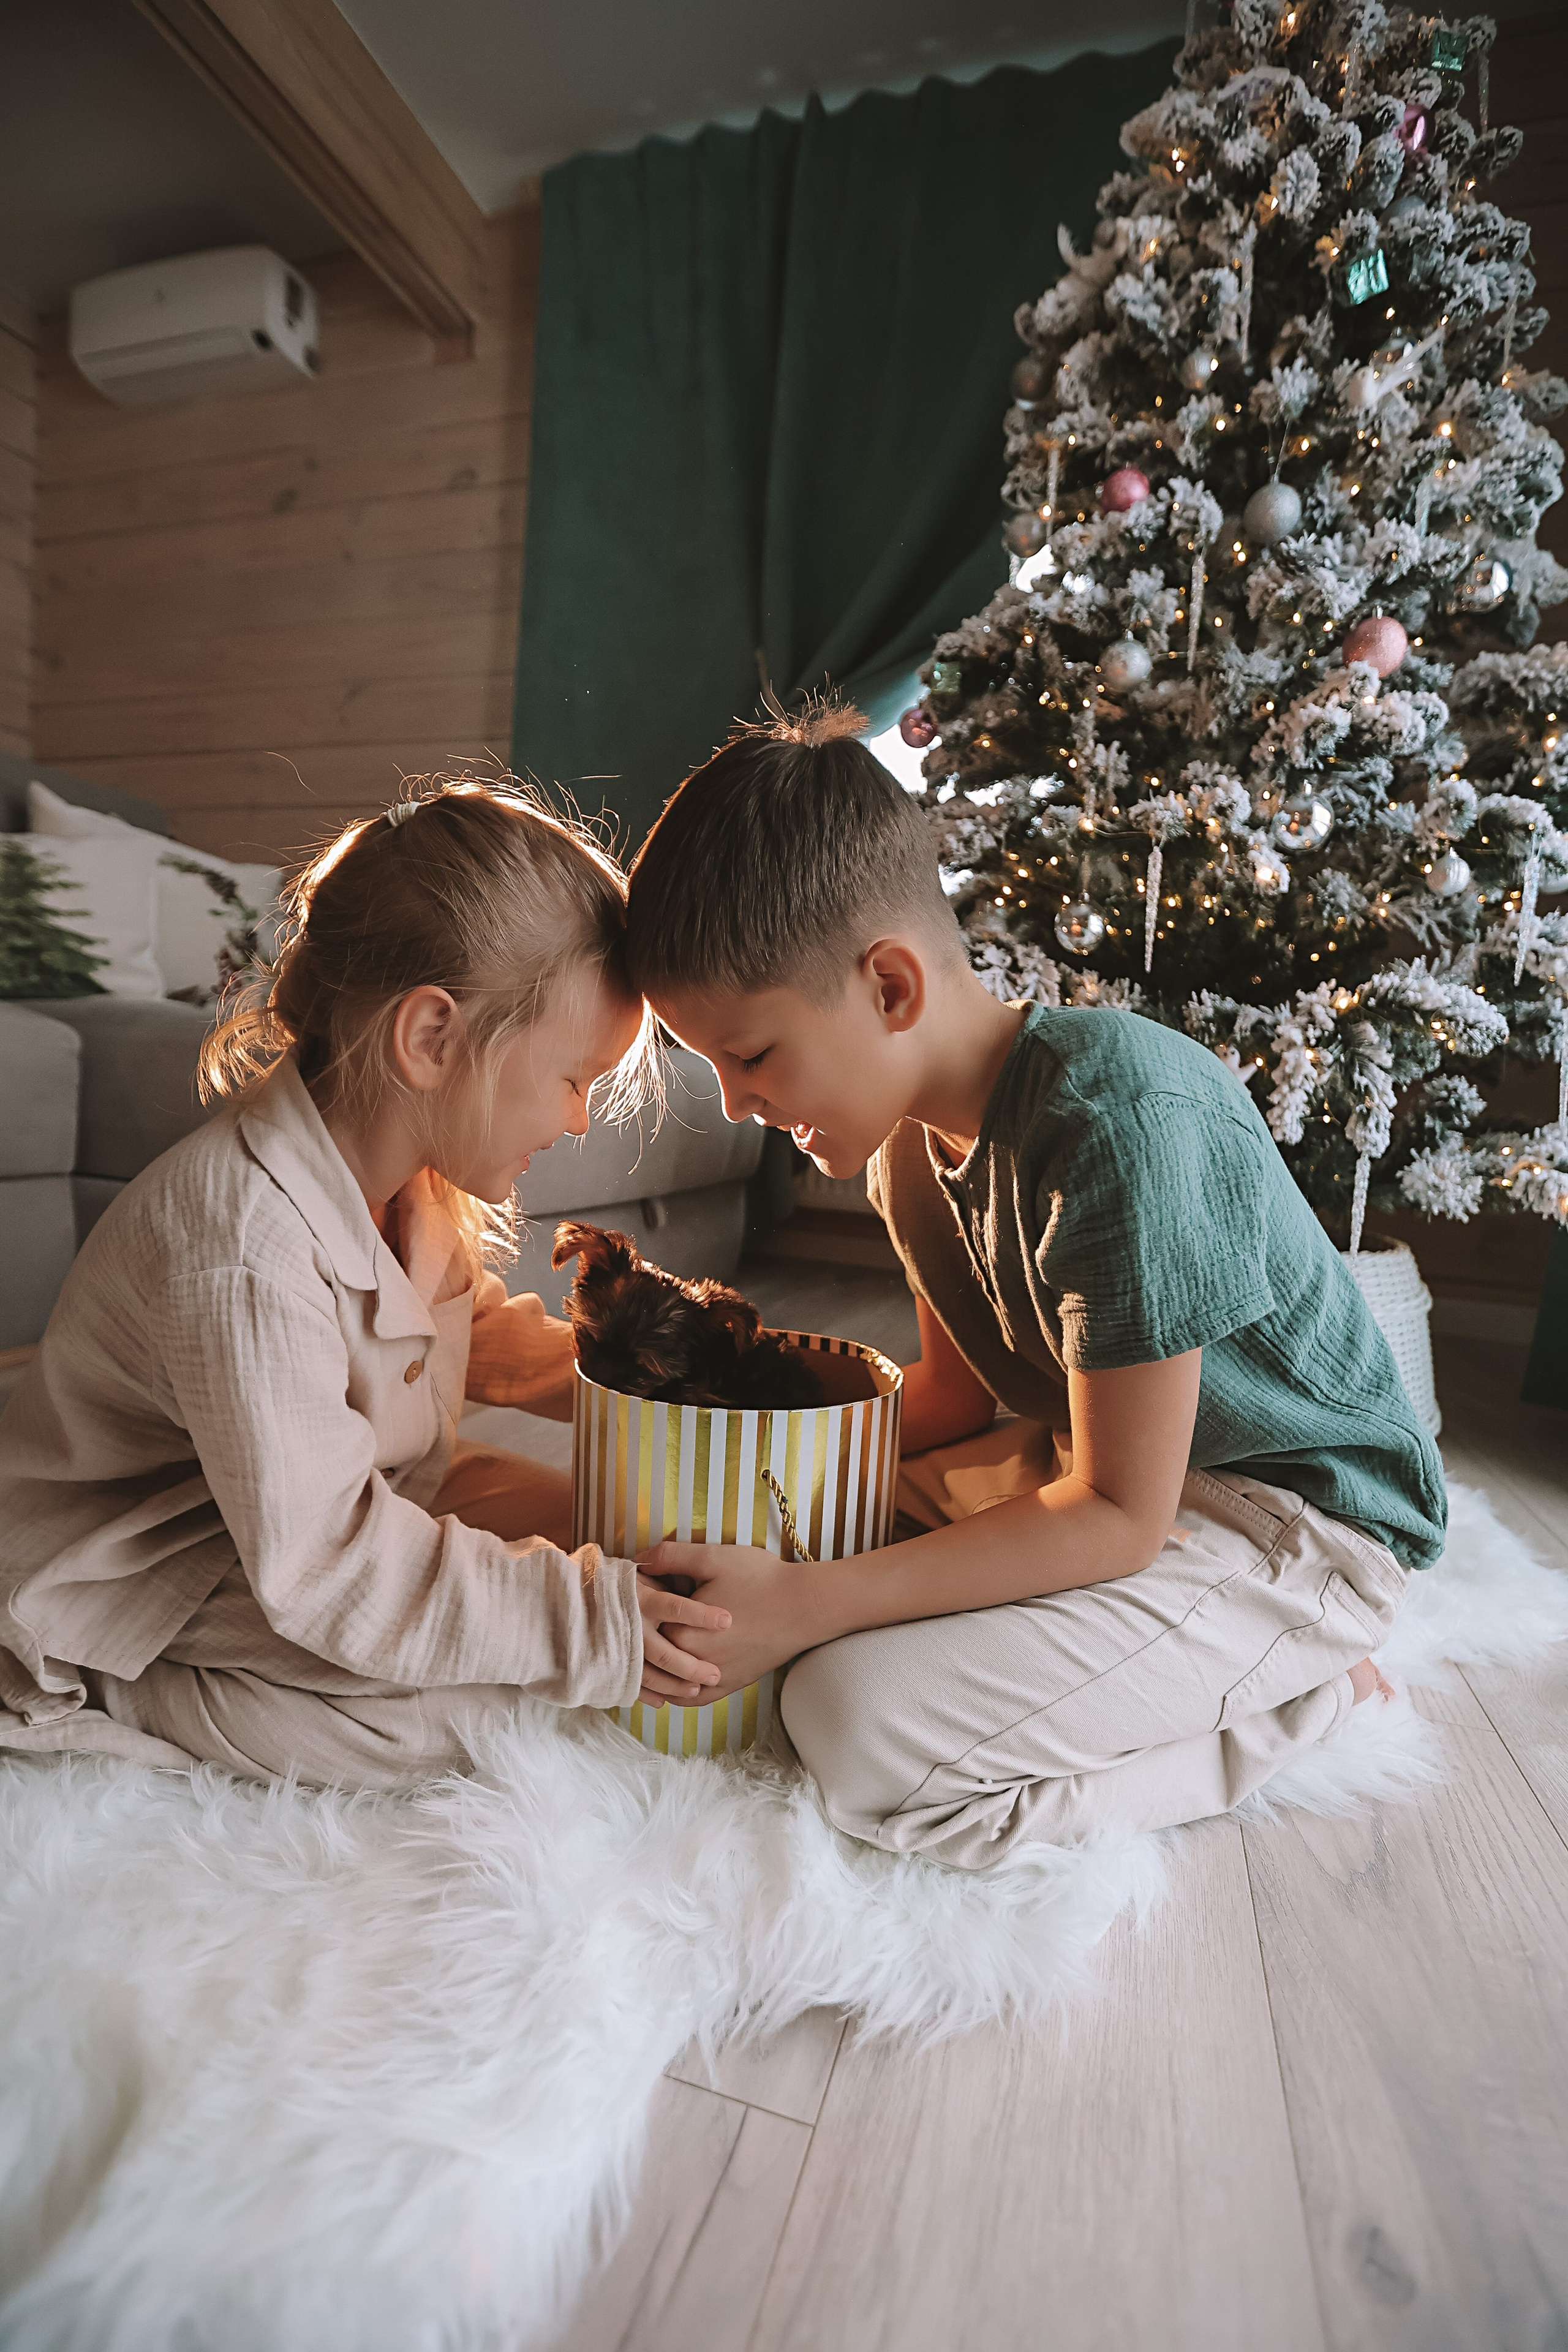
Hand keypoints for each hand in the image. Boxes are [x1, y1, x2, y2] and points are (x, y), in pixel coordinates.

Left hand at [637, 1541, 827, 1702]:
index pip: (640, 1622)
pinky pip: (693, 1699)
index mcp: (680, 1630)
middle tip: (638, 1620)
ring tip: (644, 1655)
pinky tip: (672, 1684)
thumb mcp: (713, 1558)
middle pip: (651, 1654)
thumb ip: (671, 1556)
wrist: (805, 1607)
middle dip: (641, 1638)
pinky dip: (678, 1693)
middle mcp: (691, 1661)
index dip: (635, 1606)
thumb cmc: (761, 1579)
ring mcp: (711, 1678)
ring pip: (668, 1682)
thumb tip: (637, 1560)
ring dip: (654, 1672)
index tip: (634, 1593)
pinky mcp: (730, 1686)